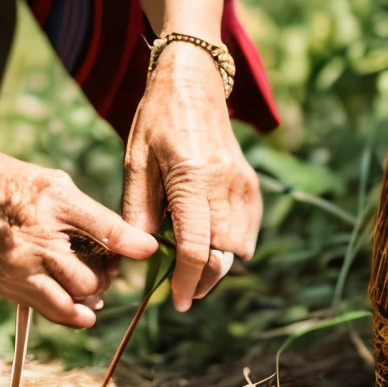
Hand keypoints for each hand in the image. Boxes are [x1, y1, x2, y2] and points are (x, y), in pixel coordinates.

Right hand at [0, 146, 160, 328]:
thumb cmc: (15, 183)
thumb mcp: (60, 188)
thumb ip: (102, 221)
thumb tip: (145, 247)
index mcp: (49, 217)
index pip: (105, 240)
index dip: (127, 251)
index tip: (140, 252)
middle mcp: (30, 249)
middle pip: (87, 285)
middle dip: (103, 280)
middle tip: (104, 265)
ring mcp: (16, 272)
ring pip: (67, 308)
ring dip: (85, 301)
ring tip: (88, 283)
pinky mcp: (5, 285)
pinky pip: (44, 309)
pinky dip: (62, 305)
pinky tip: (65, 287)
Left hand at [122, 42, 261, 310]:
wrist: (192, 84)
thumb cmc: (156, 119)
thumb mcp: (135, 160)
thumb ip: (136, 208)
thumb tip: (137, 254)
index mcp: (193, 178)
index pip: (194, 246)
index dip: (184, 280)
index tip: (174, 302)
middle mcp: (226, 186)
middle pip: (222, 255)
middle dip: (201, 279)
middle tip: (177, 291)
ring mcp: (244, 186)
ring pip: (239, 248)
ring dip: (216, 265)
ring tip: (186, 265)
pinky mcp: (252, 186)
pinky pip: (247, 232)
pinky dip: (230, 246)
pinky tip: (205, 240)